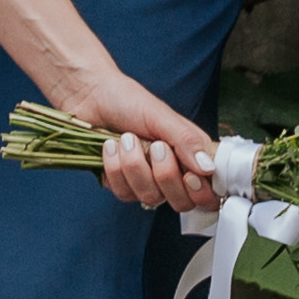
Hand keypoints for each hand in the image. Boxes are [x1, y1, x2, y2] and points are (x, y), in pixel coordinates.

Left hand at [43, 62, 222, 214]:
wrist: (90, 95)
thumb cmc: (128, 101)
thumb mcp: (162, 116)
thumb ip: (187, 140)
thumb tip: (209, 168)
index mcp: (190, 156)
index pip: (209, 193)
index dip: (201, 192)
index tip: (189, 175)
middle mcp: (171, 172)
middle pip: (181, 202)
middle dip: (165, 176)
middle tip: (155, 147)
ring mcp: (146, 180)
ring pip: (150, 197)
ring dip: (135, 166)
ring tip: (126, 138)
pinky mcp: (121, 184)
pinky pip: (124, 193)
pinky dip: (115, 169)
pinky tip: (110, 146)